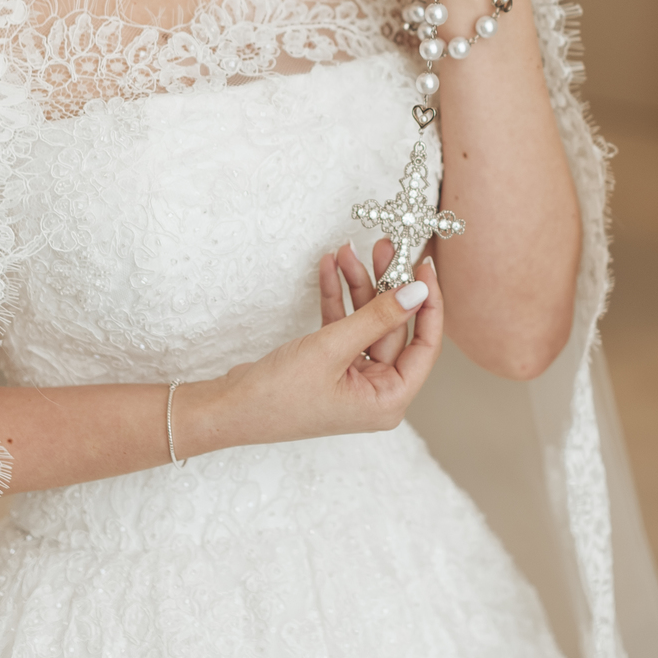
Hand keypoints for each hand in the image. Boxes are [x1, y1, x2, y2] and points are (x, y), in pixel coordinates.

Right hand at [183, 255, 441, 451]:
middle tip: (382, 248)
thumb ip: (377, 317)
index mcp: (388, 400)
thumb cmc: (279, 395)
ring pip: (365, 321)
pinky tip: (329, 268)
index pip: (424, 346)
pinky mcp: (330, 365)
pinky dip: (335, 298)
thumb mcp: (332, 349)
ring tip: (347, 251)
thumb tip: (417, 292)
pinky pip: (342, 325)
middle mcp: (375, 391)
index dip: (428, 304)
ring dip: (355, 286)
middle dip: (382, 284)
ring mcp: (352, 378)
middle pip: (392, 327)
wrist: (229, 409)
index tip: (423, 267)